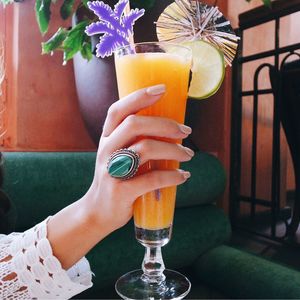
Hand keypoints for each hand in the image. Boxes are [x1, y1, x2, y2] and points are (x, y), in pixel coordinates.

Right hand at [84, 84, 193, 233]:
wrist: (98, 212)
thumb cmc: (115, 179)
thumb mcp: (117, 155)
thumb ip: (134, 141)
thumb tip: (169, 129)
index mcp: (107, 138)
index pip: (118, 110)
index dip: (139, 97)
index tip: (162, 89)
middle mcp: (106, 150)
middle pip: (135, 125)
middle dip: (165, 124)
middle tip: (185, 131)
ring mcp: (111, 171)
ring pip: (145, 149)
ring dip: (173, 150)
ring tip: (188, 155)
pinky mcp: (121, 192)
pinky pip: (151, 179)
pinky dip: (172, 176)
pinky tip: (183, 177)